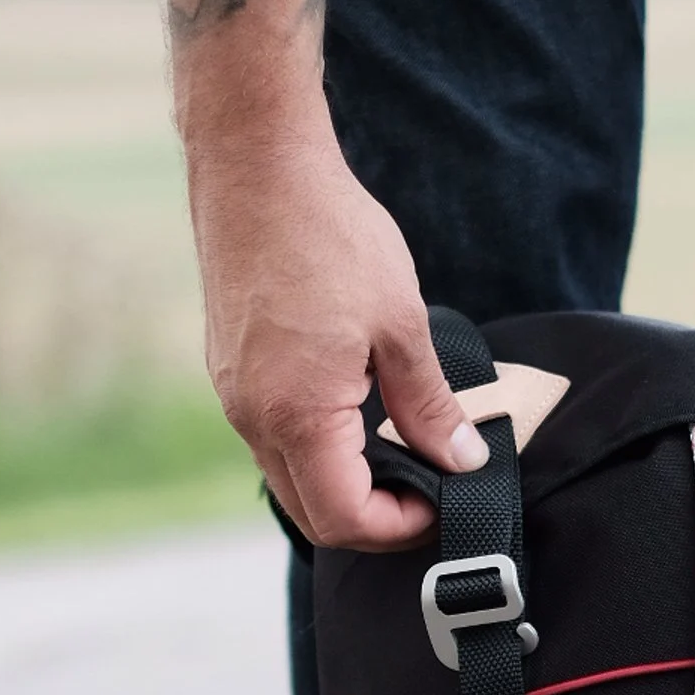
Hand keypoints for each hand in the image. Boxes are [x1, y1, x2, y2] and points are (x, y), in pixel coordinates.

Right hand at [187, 121, 488, 547]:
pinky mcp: (232, 371)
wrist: (256, 165)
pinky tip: (362, 412)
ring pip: (292, 478)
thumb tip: (462, 460)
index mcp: (297, 414)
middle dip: (374, 519)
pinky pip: (275, 438)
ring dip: (347, 483)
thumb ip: (430, 406)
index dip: (400, 528)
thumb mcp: (402, 324)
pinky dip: (320, 448)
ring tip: (403, 448)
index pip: (344, 520)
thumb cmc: (329, 234)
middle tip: (429, 489)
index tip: (443, 501)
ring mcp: (235, 396)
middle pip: (313, 514)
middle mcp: (253, 418)